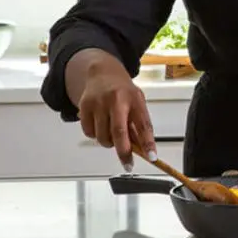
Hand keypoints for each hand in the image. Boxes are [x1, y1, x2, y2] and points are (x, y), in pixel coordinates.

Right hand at [73, 56, 156, 170]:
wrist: (102, 73)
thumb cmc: (123, 92)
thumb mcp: (136, 103)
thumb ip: (138, 124)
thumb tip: (143, 150)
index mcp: (134, 99)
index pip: (144, 124)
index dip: (148, 143)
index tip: (152, 157)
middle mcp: (116, 100)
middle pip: (119, 132)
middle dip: (124, 152)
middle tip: (128, 163)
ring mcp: (99, 103)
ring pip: (102, 136)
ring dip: (109, 143)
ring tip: (112, 133)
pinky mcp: (84, 106)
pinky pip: (89, 132)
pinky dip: (95, 135)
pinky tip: (100, 124)